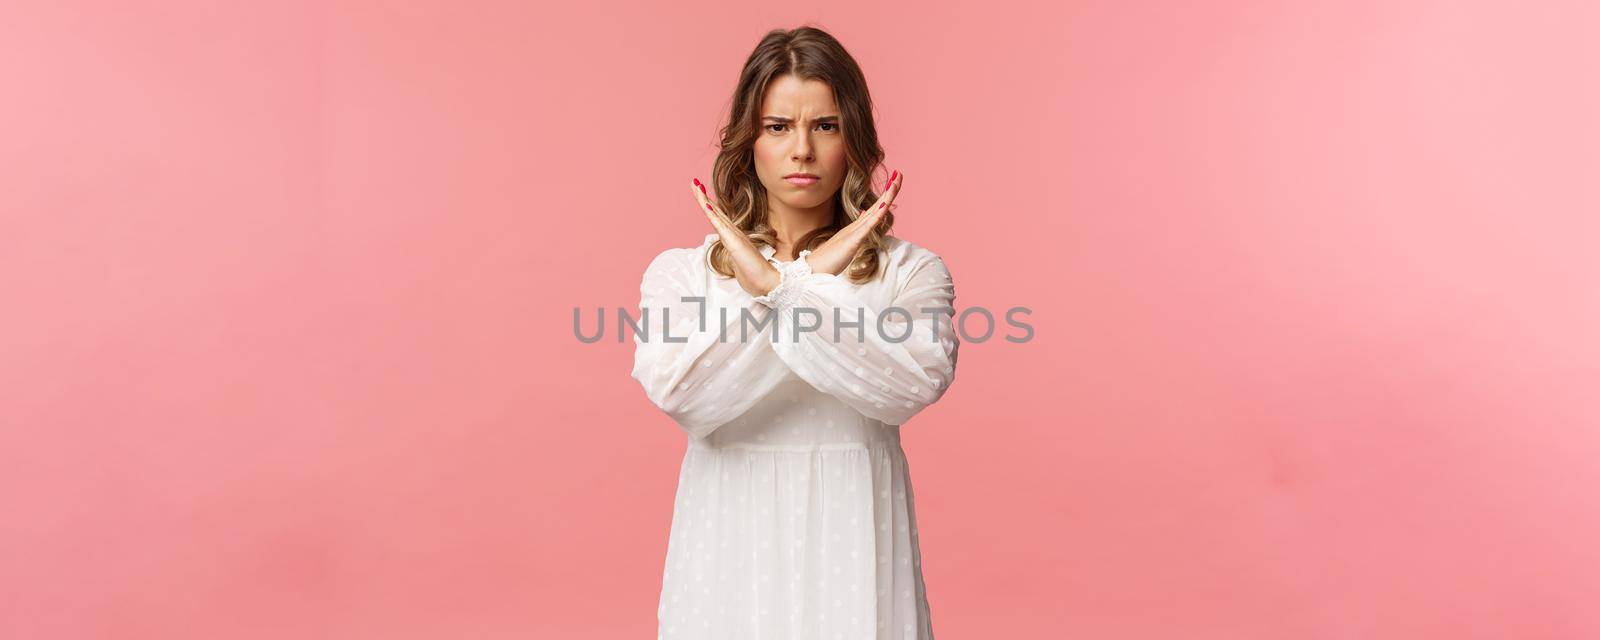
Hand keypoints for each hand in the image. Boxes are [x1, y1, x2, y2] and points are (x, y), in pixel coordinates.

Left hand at [691, 178, 781, 296]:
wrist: (767, 283)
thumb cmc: (755, 275)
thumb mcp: (740, 266)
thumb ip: (737, 260)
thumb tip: (735, 262)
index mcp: (733, 238)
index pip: (718, 218)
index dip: (710, 205)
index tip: (701, 193)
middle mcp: (733, 233)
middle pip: (715, 211)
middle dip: (704, 196)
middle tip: (694, 182)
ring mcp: (733, 236)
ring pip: (715, 214)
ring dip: (704, 200)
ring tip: (696, 186)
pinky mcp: (734, 242)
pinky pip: (720, 226)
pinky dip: (712, 214)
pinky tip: (705, 204)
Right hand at [802, 169, 901, 275]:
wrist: (813, 269)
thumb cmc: (828, 260)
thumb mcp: (846, 245)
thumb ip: (854, 234)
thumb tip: (863, 219)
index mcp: (856, 228)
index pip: (875, 209)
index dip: (886, 196)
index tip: (895, 183)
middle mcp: (856, 226)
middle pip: (877, 205)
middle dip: (890, 190)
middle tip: (900, 173)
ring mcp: (854, 233)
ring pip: (874, 212)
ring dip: (886, 198)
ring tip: (895, 184)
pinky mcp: (852, 242)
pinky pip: (866, 228)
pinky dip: (876, 216)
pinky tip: (884, 207)